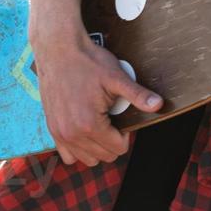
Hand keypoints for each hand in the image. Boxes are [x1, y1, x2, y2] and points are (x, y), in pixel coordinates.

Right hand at [33, 28, 162, 165]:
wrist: (59, 51)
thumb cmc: (88, 62)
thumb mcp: (117, 78)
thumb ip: (138, 95)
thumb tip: (159, 105)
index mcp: (90, 125)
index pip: (118, 148)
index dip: (126, 134)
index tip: (122, 115)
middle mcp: (72, 134)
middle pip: (104, 156)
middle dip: (113, 140)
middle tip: (113, 117)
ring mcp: (59, 133)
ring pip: (86, 158)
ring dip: (97, 146)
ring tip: (100, 122)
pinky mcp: (51, 129)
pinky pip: (67, 154)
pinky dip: (78, 148)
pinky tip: (85, 129)